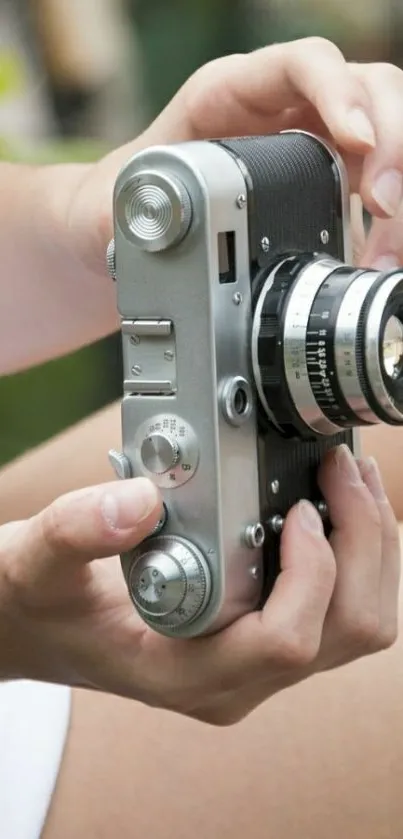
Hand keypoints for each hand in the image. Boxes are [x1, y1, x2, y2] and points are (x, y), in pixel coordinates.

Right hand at [0, 444, 397, 724]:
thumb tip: (139, 499)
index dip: (311, 571)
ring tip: (352, 480)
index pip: (285, 642)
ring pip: (359, 625)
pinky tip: (336, 503)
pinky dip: (357, 555)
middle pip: (347, 631)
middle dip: (365, 545)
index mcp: (186, 673)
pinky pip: (342, 610)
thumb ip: (79, 530)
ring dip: (373, 549)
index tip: (299, 504)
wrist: (40, 625)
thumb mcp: (40, 561)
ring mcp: (254, 664)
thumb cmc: (43, 602)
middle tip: (341, 470)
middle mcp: (234, 679)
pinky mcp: (263, 640)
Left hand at [70, 37, 402, 277]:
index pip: (301, 64)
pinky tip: (377, 258)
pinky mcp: (328, 184)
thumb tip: (158, 222)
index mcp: (230, 95)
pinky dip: (388, 220)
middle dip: (388, 143)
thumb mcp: (107, 204)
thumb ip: (120, 213)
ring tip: (384, 253)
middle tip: (382, 204)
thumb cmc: (124, 206)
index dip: (338, 92)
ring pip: (385, 136)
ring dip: (397, 188)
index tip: (356, 140)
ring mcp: (312, 144)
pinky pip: (378, 185)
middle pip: (366, 93)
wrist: (128, 237)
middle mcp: (282, 110)